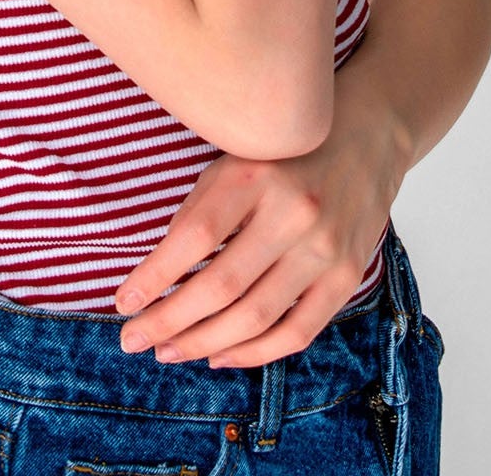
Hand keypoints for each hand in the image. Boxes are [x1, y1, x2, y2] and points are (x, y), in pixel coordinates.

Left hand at [112, 103, 406, 368]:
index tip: (123, 302)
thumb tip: (158, 278)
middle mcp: (293, 213)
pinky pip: (297, 331)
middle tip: (133, 340)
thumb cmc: (284, 151)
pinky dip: (254, 353)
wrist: (367, 136)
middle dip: (170, 321)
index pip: (194, 237)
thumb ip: (201, 211)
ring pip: (256, 317)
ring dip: (204, 343)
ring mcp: (325, 248)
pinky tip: (219, 355)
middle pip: (222, 286)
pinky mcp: (348, 276)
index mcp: (256, 175)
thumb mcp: (235, 159)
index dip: (154, 276)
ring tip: (167, 351)